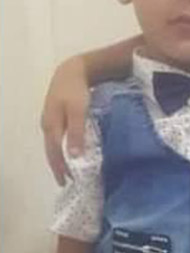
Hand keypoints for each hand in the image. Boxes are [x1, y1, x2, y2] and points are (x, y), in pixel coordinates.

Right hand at [41, 57, 89, 185]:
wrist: (72, 71)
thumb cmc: (77, 91)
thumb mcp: (79, 112)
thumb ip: (77, 133)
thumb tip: (73, 157)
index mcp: (51, 126)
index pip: (55, 153)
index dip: (60, 168)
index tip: (66, 181)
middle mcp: (47, 125)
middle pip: (51, 150)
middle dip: (57, 166)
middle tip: (65, 181)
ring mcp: (49, 120)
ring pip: (52, 144)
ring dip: (58, 158)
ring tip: (66, 170)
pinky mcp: (55, 116)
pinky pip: (56, 137)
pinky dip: (60, 147)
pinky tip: (67, 151)